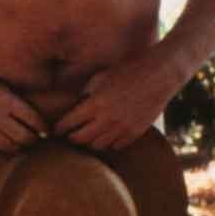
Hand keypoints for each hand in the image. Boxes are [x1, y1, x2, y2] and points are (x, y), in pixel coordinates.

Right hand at [0, 64, 48, 154]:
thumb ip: (12, 101)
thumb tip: (31, 119)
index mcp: (6, 98)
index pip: (34, 120)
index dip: (43, 128)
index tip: (46, 130)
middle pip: (24, 138)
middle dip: (33, 140)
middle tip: (36, 140)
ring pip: (8, 146)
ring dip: (17, 147)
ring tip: (20, 145)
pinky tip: (0, 145)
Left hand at [53, 50, 182, 151]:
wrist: (161, 74)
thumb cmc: (128, 69)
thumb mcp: (101, 76)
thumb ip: (86, 92)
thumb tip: (75, 105)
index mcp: (95, 103)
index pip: (69, 123)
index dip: (58, 128)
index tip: (54, 130)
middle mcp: (107, 119)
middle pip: (80, 139)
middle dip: (70, 138)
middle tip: (66, 136)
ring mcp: (123, 128)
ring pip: (98, 146)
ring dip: (88, 143)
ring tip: (84, 138)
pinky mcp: (136, 132)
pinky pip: (116, 146)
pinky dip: (107, 144)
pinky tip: (104, 137)